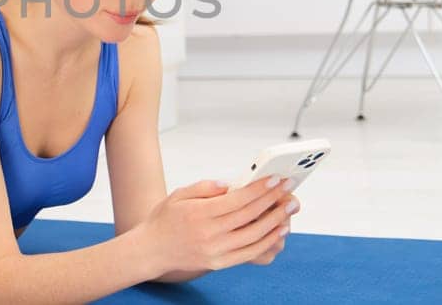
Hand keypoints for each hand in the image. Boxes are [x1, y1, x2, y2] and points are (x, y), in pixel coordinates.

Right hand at [137, 176, 299, 276]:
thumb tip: (230, 185)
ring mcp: (215, 251)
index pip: (237, 200)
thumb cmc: (165, 219)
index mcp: (199, 213)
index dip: (259, 189)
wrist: (152, 250)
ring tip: (289, 208)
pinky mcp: (219, 263)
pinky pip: (250, 253)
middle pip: (249, 216)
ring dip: (276, 221)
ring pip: (254, 236)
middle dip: (273, 201)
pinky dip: (267, 241)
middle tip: (289, 190)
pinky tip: (278, 230)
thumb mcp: (179, 194)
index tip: (275, 180)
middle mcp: (209, 234)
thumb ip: (205, 188)